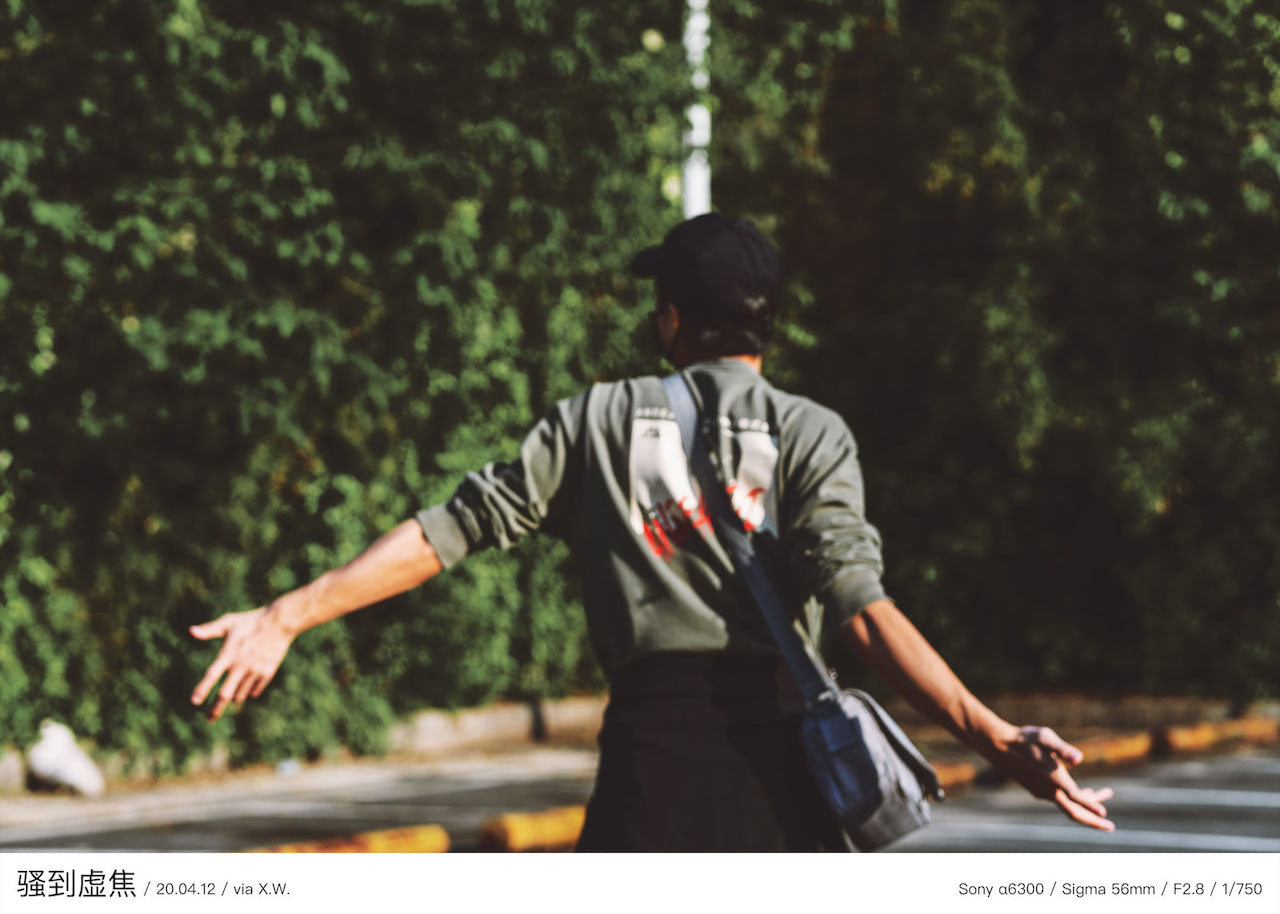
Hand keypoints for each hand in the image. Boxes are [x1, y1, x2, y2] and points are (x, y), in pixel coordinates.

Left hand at [189, 607, 294, 721]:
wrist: (280, 622)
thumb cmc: (252, 621)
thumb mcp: (229, 622)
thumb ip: (210, 629)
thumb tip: (191, 631)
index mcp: (229, 654)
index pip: (212, 675)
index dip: (203, 689)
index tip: (195, 701)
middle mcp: (240, 665)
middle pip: (226, 694)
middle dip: (216, 709)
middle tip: (209, 719)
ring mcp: (254, 670)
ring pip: (240, 694)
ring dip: (233, 698)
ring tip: (230, 697)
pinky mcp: (267, 672)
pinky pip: (255, 690)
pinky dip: (249, 692)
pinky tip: (246, 690)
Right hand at [990, 725, 1114, 831]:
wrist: (998, 745)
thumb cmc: (1024, 739)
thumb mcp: (1045, 738)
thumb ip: (1063, 749)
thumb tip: (1079, 759)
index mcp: (1054, 780)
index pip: (1077, 799)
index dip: (1092, 806)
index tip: (1105, 815)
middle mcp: (1048, 791)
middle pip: (1074, 812)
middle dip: (1093, 820)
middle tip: (1110, 827)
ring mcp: (1042, 792)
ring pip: (1068, 805)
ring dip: (1088, 802)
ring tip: (1105, 792)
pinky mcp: (1037, 789)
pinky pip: (1061, 800)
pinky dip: (1076, 798)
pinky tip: (1082, 790)